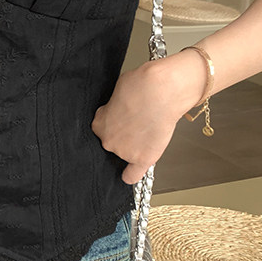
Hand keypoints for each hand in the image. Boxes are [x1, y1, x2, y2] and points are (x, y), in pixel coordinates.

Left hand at [91, 55, 204, 184]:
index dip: (114, 122)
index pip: (102, 129)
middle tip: (137, 123)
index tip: (121, 119)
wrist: (162, 91)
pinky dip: (131, 175)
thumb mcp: (117, 91)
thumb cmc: (142, 84)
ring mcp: (125, 152)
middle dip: (123, 134)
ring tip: (148, 130)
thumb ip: (114, 107)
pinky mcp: (143, 158)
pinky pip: (132, 175)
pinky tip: (130, 174)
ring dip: (134, 145)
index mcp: (99, 124)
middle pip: (112, 142)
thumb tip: (120, 110)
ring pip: (126, 153)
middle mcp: (108, 141)